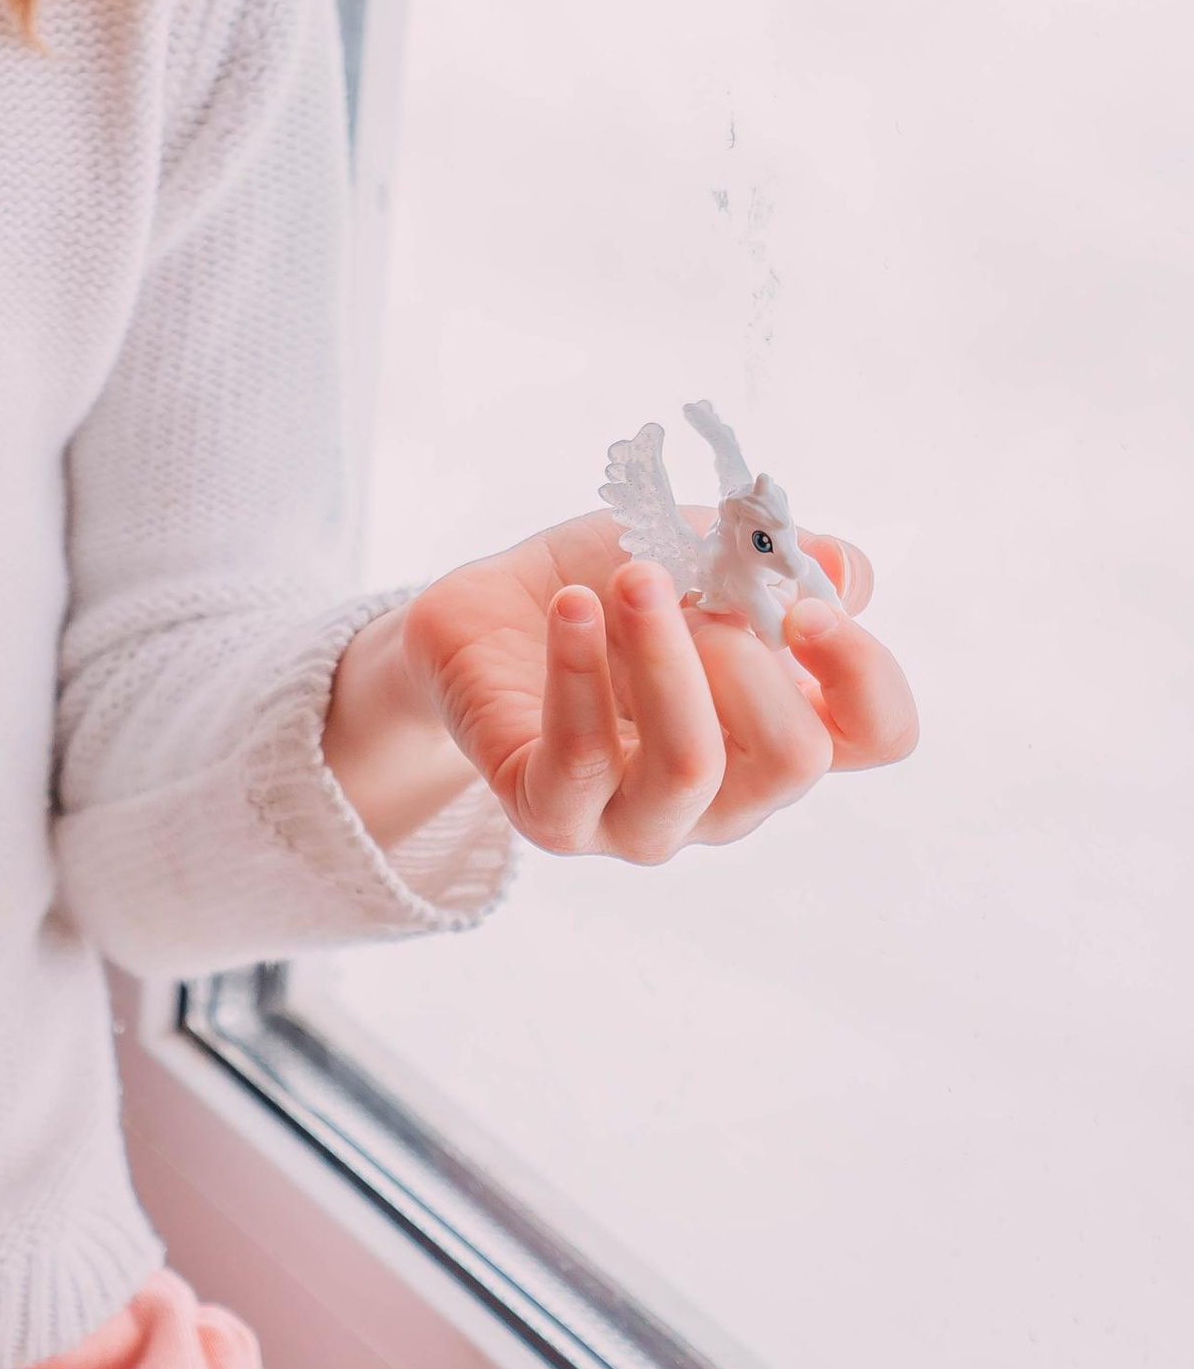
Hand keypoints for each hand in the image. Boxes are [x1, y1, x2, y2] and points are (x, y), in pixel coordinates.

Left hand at [324, 511, 915, 862]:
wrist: (487, 610)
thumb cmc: (608, 586)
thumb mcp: (695, 548)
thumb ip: (771, 557)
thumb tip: (839, 566)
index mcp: (783, 727)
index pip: (880, 734)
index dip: (864, 674)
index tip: (806, 607)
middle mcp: (728, 795)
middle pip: (793, 760)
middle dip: (745, 655)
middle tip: (687, 585)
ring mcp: (642, 821)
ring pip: (690, 767)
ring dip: (663, 655)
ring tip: (630, 580)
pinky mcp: (555, 816)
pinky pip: (582, 761)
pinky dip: (581, 671)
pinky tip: (571, 609)